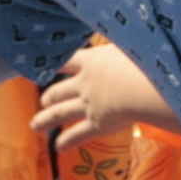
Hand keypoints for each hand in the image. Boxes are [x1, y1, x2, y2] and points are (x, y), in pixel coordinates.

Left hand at [31, 40, 180, 148]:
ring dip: (46, 119)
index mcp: (92, 61)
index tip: (48, 65)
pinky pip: (77, 134)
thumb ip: (125, 43)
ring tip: (36, 125)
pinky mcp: (98, 124)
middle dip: (49, 96)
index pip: (68, 60)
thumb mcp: (132, 44)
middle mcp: (84, 83)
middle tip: (43, 101)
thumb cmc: (145, 61)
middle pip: (59, 89)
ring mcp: (88, 104)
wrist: (145, 87)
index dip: (57, 63)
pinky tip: (58, 147)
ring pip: (60, 113)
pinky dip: (66, 141)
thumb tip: (130, 32)